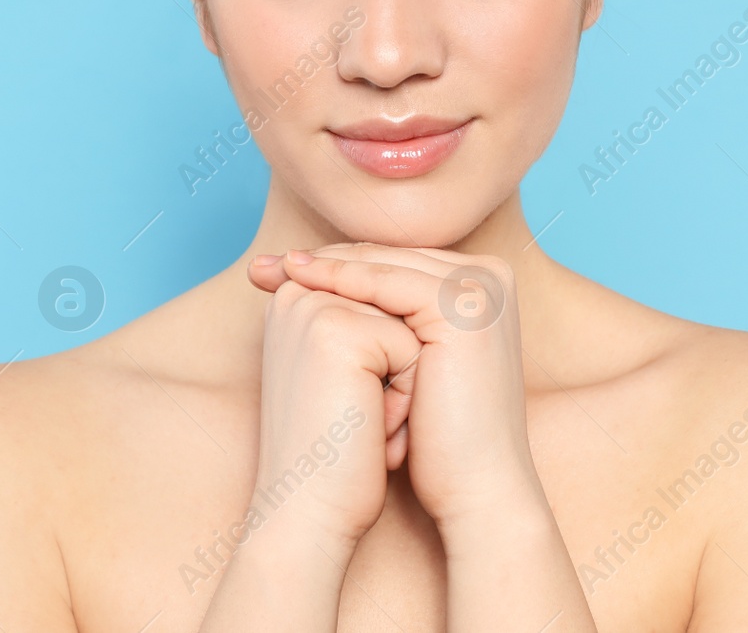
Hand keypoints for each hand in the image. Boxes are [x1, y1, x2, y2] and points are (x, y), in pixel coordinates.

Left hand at [251, 244, 544, 535]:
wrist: (476, 490)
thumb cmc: (437, 437)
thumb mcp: (403, 365)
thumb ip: (380, 321)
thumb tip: (318, 294)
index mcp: (477, 286)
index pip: (390, 264)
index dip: (330, 266)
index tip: (273, 271)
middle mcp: (488, 275)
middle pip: (385, 258)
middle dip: (318, 261)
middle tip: (259, 266)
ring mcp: (480, 287)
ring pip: (383, 264)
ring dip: (323, 265)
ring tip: (272, 271)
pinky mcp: (464, 305)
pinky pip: (386, 283)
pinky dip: (340, 280)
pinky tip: (300, 280)